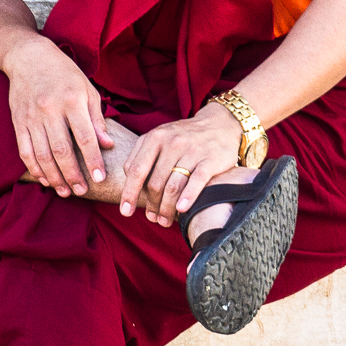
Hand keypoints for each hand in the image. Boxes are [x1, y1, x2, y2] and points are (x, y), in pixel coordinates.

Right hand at [0, 35, 113, 196]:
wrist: (28, 57)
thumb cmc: (64, 73)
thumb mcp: (86, 89)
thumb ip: (97, 118)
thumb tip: (107, 145)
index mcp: (72, 100)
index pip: (85, 137)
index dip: (93, 160)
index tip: (100, 178)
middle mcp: (50, 109)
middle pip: (62, 150)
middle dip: (73, 175)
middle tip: (82, 191)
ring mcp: (32, 117)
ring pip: (42, 155)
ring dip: (54, 177)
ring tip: (65, 191)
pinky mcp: (18, 121)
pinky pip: (25, 151)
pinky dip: (34, 168)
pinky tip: (44, 179)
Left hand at [118, 104, 242, 226]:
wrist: (220, 124)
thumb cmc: (183, 137)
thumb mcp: (160, 138)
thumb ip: (141, 156)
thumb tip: (130, 186)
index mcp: (155, 137)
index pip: (136, 169)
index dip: (129, 193)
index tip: (126, 211)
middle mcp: (172, 142)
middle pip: (155, 182)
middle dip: (151, 205)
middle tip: (152, 219)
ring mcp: (192, 150)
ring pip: (173, 185)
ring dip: (166, 208)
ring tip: (164, 221)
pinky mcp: (211, 159)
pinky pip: (197, 181)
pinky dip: (188, 197)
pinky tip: (181, 210)